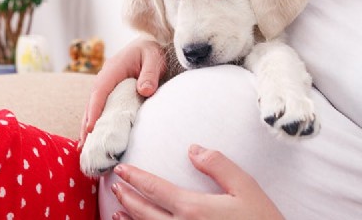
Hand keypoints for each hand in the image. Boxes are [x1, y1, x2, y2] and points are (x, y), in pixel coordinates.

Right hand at [79, 37, 165, 147]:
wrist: (151, 44)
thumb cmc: (152, 52)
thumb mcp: (154, 59)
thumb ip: (149, 74)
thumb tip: (144, 91)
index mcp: (113, 70)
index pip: (100, 92)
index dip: (94, 111)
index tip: (91, 128)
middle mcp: (105, 78)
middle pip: (91, 103)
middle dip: (86, 124)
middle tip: (83, 146)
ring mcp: (106, 85)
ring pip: (93, 107)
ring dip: (88, 125)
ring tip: (84, 147)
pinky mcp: (110, 91)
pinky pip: (100, 107)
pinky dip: (95, 121)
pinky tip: (94, 136)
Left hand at [110, 145, 283, 219]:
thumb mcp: (245, 188)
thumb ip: (218, 165)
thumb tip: (193, 149)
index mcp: (192, 208)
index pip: (154, 188)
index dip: (135, 177)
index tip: (121, 169)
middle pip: (143, 211)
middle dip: (127, 195)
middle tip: (116, 184)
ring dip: (129, 218)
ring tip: (118, 208)